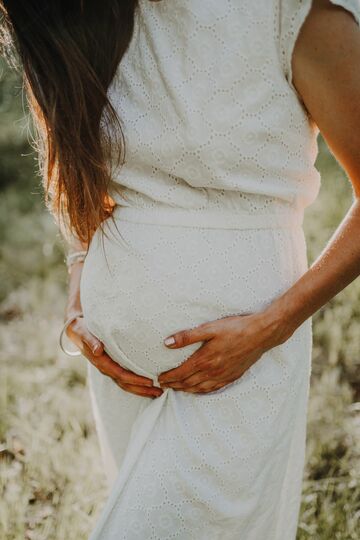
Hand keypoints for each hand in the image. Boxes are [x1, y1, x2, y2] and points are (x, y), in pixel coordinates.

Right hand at [66, 316, 162, 398]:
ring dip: (142, 389)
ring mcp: (109, 368)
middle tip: (160, 392)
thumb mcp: (82, 331)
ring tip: (159, 392)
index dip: (134, 379)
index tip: (149, 382)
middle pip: (125, 383)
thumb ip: (89, 339)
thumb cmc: (81, 328)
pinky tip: (150, 384)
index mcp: (100, 361)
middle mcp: (106, 367)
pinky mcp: (113, 364)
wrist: (75, 328)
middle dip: (142, 389)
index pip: (120, 374)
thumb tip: (97, 350)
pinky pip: (126, 377)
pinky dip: (138, 382)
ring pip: (126, 383)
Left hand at [158, 310, 287, 393]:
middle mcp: (213, 371)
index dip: (168, 377)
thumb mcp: (210, 328)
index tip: (159, 378)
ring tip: (176, 389)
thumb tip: (166, 343)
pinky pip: (213, 389)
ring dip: (186, 390)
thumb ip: (187, 336)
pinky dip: (202, 391)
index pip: (181, 373)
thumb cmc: (235, 328)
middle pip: (188, 383)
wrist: (261, 334)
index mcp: (205, 359)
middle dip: (174, 385)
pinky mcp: (232, 376)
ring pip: (200, 388)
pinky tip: (198, 390)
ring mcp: (223, 376)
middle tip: (163, 385)